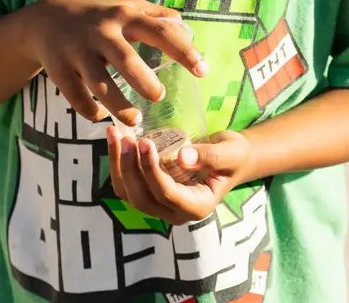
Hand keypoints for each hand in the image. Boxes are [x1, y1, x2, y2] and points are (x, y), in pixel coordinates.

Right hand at [24, 0, 207, 124]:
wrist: (48, 20)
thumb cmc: (98, 17)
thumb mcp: (125, 8)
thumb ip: (156, 15)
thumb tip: (186, 26)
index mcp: (125, 16)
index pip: (160, 31)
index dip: (184, 51)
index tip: (203, 71)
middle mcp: (102, 32)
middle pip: (126, 60)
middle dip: (144, 82)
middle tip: (159, 97)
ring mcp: (78, 51)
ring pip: (100, 84)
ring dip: (119, 106)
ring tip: (135, 120)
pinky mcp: (59, 69)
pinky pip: (76, 97)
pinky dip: (91, 111)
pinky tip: (101, 116)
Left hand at [106, 128, 252, 224]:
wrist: (230, 159)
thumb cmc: (233, 155)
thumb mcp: (230, 153)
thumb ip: (210, 156)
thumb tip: (182, 156)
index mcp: (197, 207)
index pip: (168, 195)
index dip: (152, 171)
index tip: (144, 142)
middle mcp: (176, 213)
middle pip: (143, 199)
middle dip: (130, 169)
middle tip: (126, 138)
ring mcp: (161, 206)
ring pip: (130, 194)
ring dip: (118, 166)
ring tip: (115, 135)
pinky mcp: (151, 193)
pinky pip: (128, 185)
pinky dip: (118, 164)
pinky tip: (116, 140)